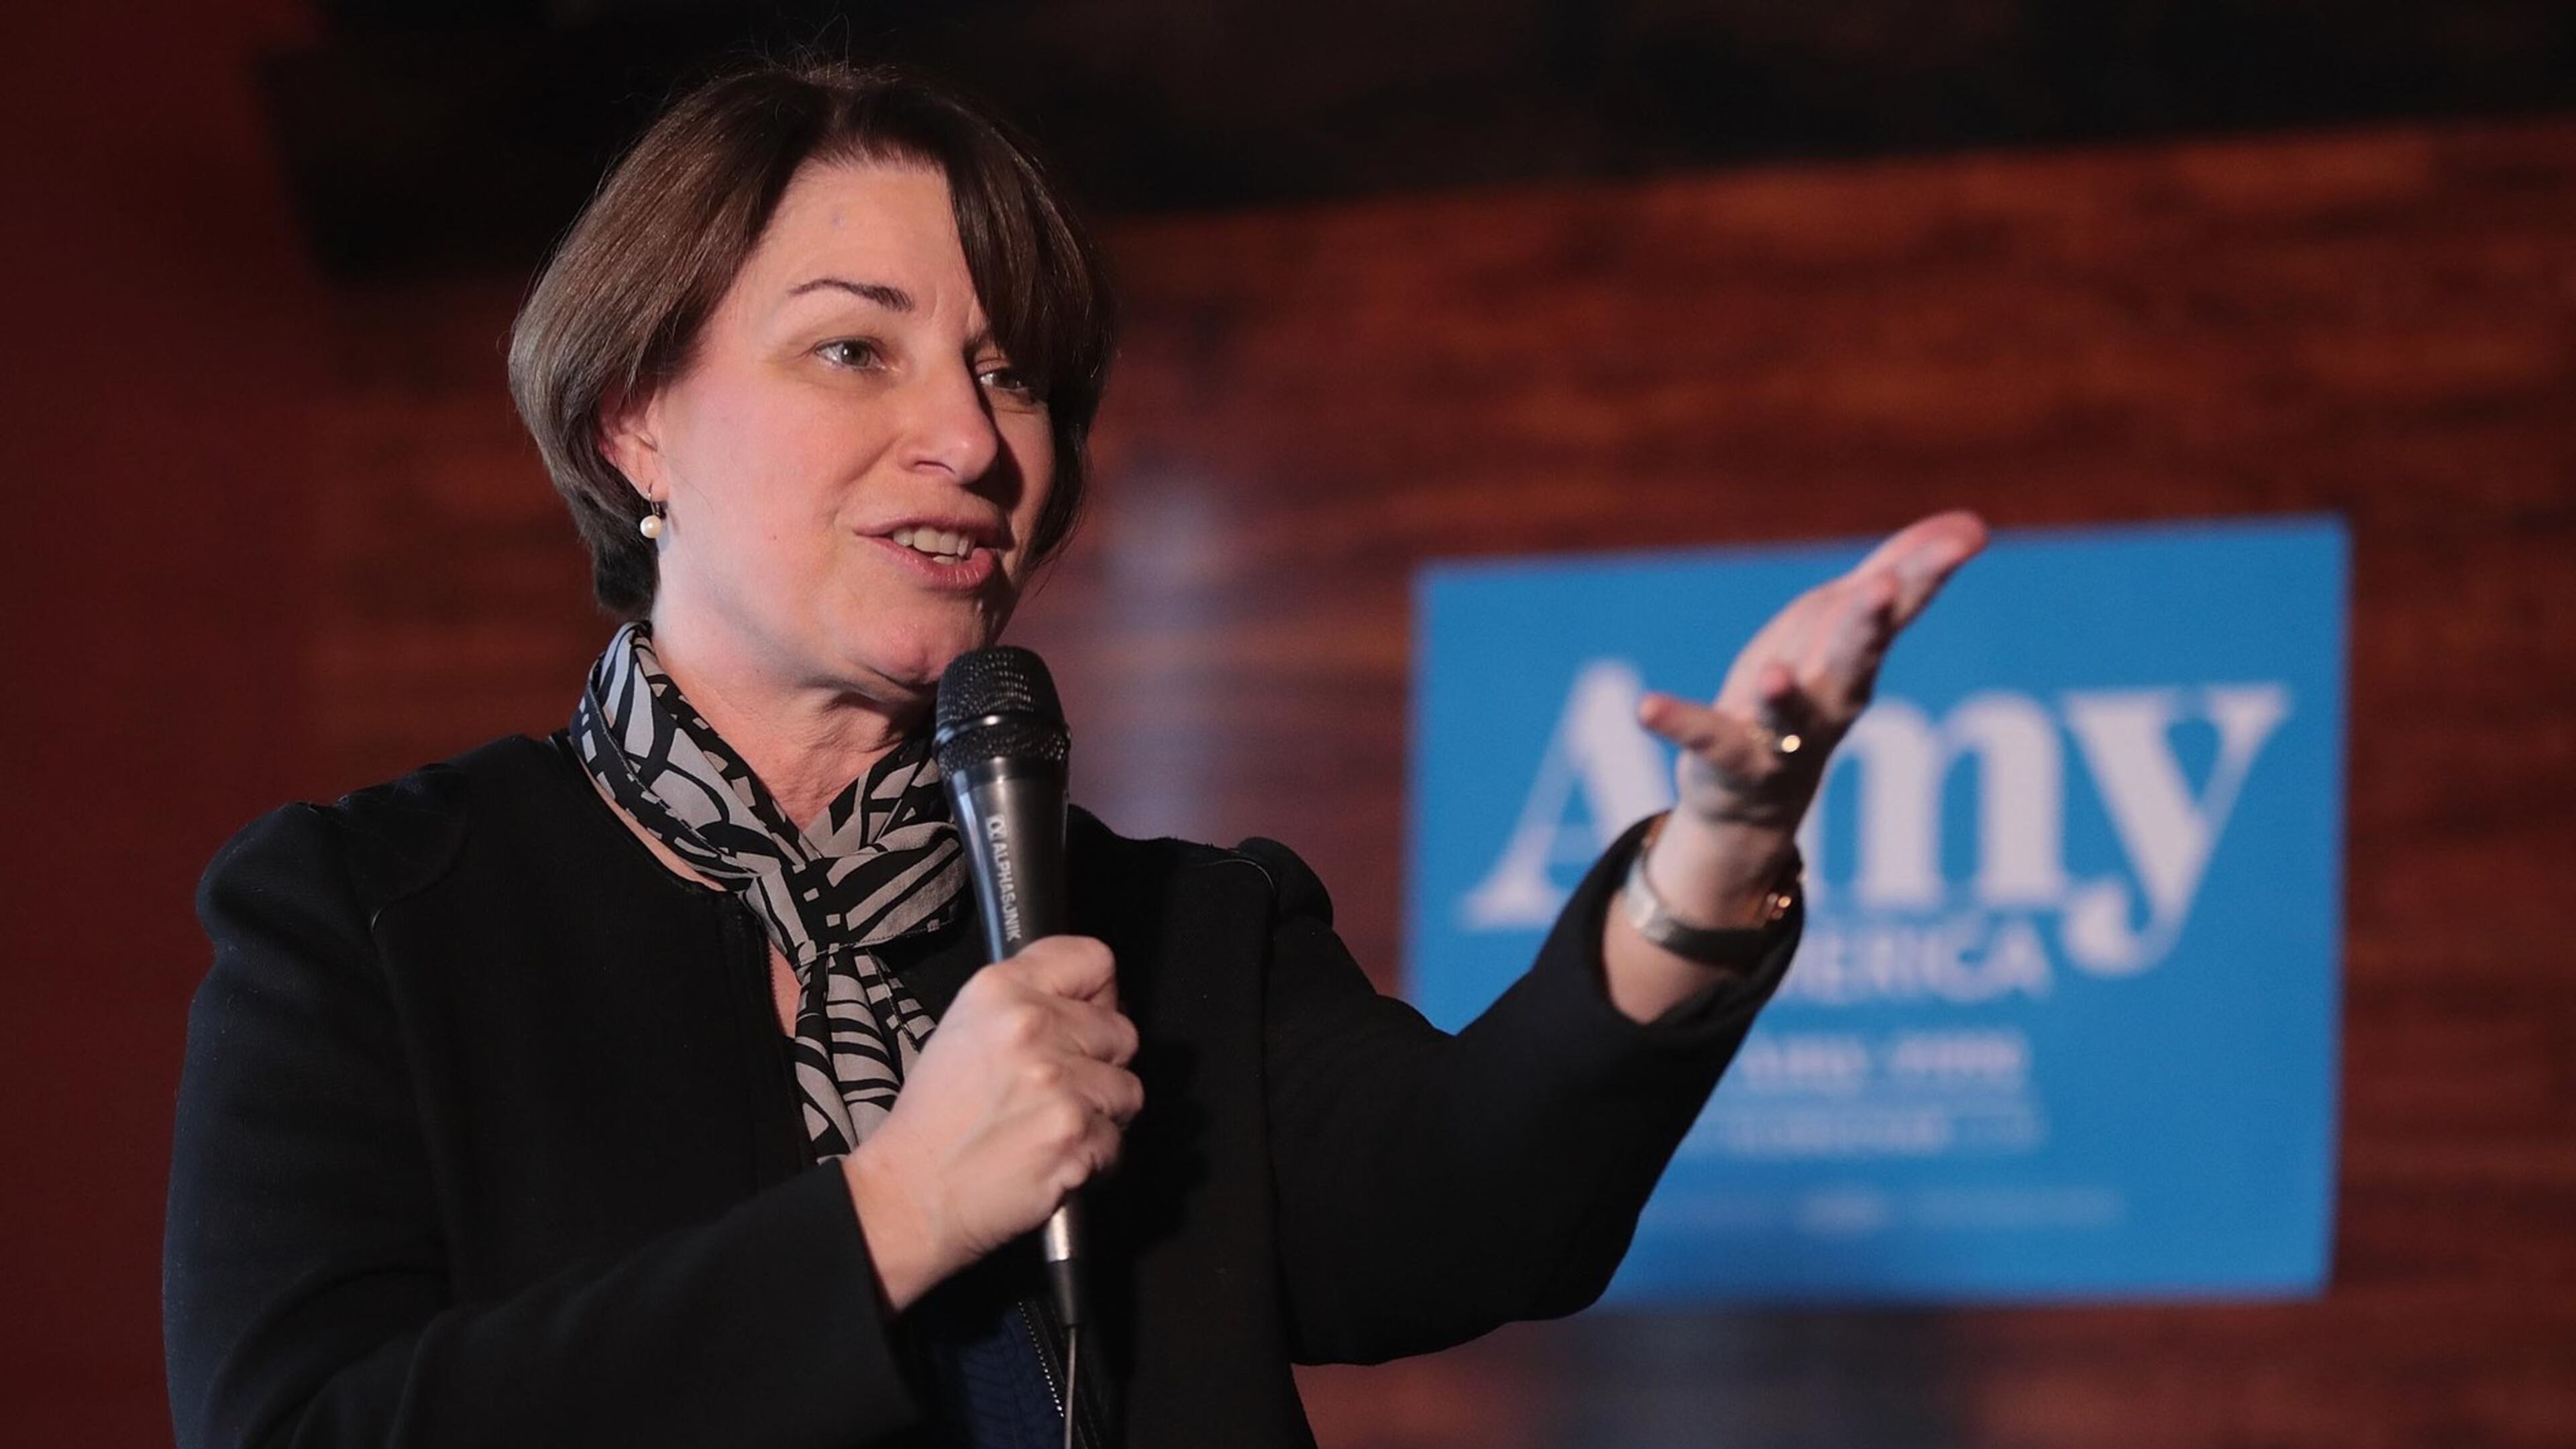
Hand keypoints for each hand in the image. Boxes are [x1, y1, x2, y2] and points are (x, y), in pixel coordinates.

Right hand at [842, 935, 1141, 1309]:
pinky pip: (1116, 1141)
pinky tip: (1052, 1156)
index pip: (1094, 960)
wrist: (912, 1192)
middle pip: (1121, 1030)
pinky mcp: (1075, 1137)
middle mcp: (1033, 1027)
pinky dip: (1093, 1156)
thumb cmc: (936, 1118)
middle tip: (1060, 1088)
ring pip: (1126, 1089)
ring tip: (1053, 1125)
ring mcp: (1058, 1084)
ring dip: (1101, 1113)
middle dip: (1100, 1063)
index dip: (1099, 994)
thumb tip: (1093, 1005)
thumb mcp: (965, 1028)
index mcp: (1001, 990)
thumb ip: (1028, 1003)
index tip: (1090, 1016)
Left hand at [1635, 510, 1987, 914]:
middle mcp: (1830, 700)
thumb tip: (1972, 523)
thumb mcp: (1844, 628)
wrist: (1753, 801)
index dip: (1929, 573)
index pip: (1900, 610)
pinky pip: (1704, 739)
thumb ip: (1899, 575)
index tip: (1967, 538)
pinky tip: (1645, 707)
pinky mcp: (1728, 760)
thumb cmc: (1806, 692)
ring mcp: (1781, 736)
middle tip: (1884, 591)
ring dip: (1783, 693)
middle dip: (1868, 625)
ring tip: (1774, 673)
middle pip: (1854, 659)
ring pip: (1787, 712)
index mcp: (1858, 658)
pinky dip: (1677, 723)